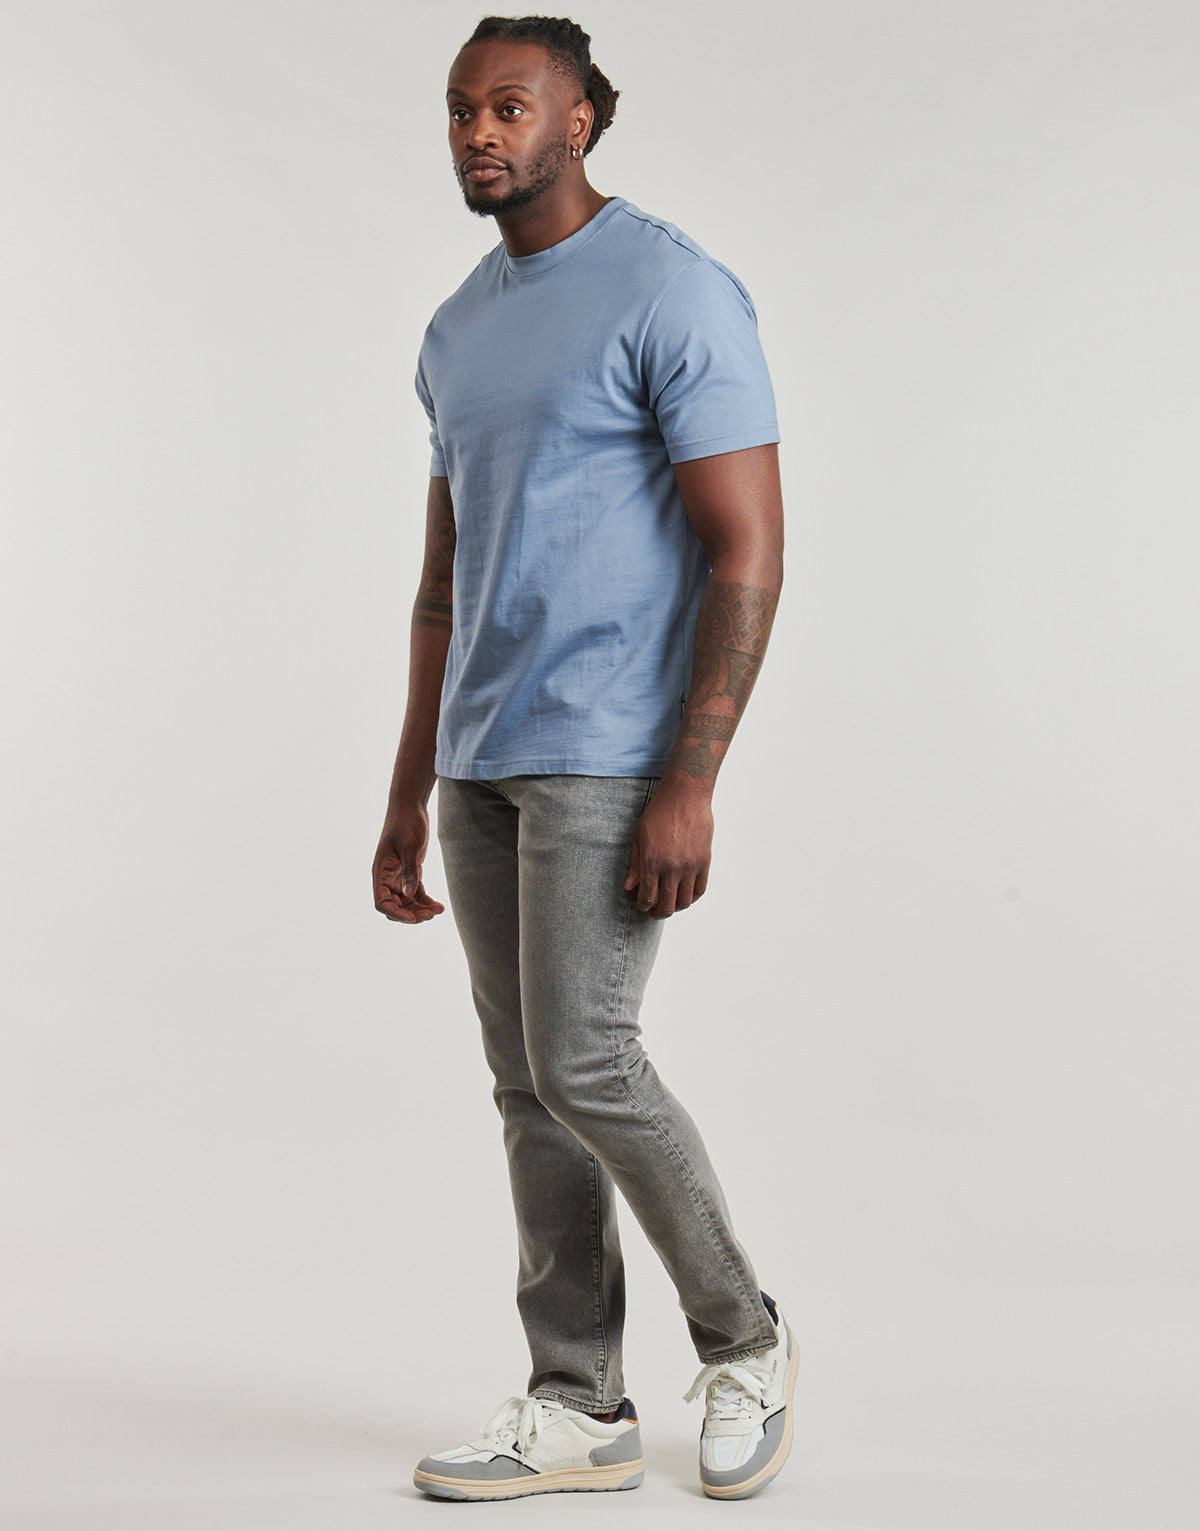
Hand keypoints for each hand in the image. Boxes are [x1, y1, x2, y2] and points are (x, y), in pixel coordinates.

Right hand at [373, 801, 445, 923]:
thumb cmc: (406, 822)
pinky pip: (416, 893)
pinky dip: (425, 901)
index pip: (381, 902)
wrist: (411, 805)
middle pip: (395, 905)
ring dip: (420, 909)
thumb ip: (409, 871)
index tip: (413, 917)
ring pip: (406, 901)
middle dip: (411, 914)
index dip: (396, 913)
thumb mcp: (409, 847)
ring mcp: (398, 875)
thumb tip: (409, 894)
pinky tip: (439, 905)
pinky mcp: (410, 871)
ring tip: (438, 911)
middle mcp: (386, 877)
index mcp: (380, 872)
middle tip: (430, 915)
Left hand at [623, 780, 713, 917]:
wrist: (685, 797)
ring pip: (684, 902)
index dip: (643, 906)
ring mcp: (690, 866)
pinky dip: (691, 897)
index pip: (647, 898)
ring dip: (675, 907)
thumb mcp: (639, 836)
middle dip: (658, 912)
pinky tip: (684, 895)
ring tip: (670, 903)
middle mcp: (672, 868)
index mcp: (652, 862)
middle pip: (667, 906)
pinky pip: (700, 890)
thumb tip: (629, 887)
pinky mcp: (704, 862)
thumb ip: (635, 864)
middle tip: (654, 911)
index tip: (642, 904)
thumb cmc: (659, 813)